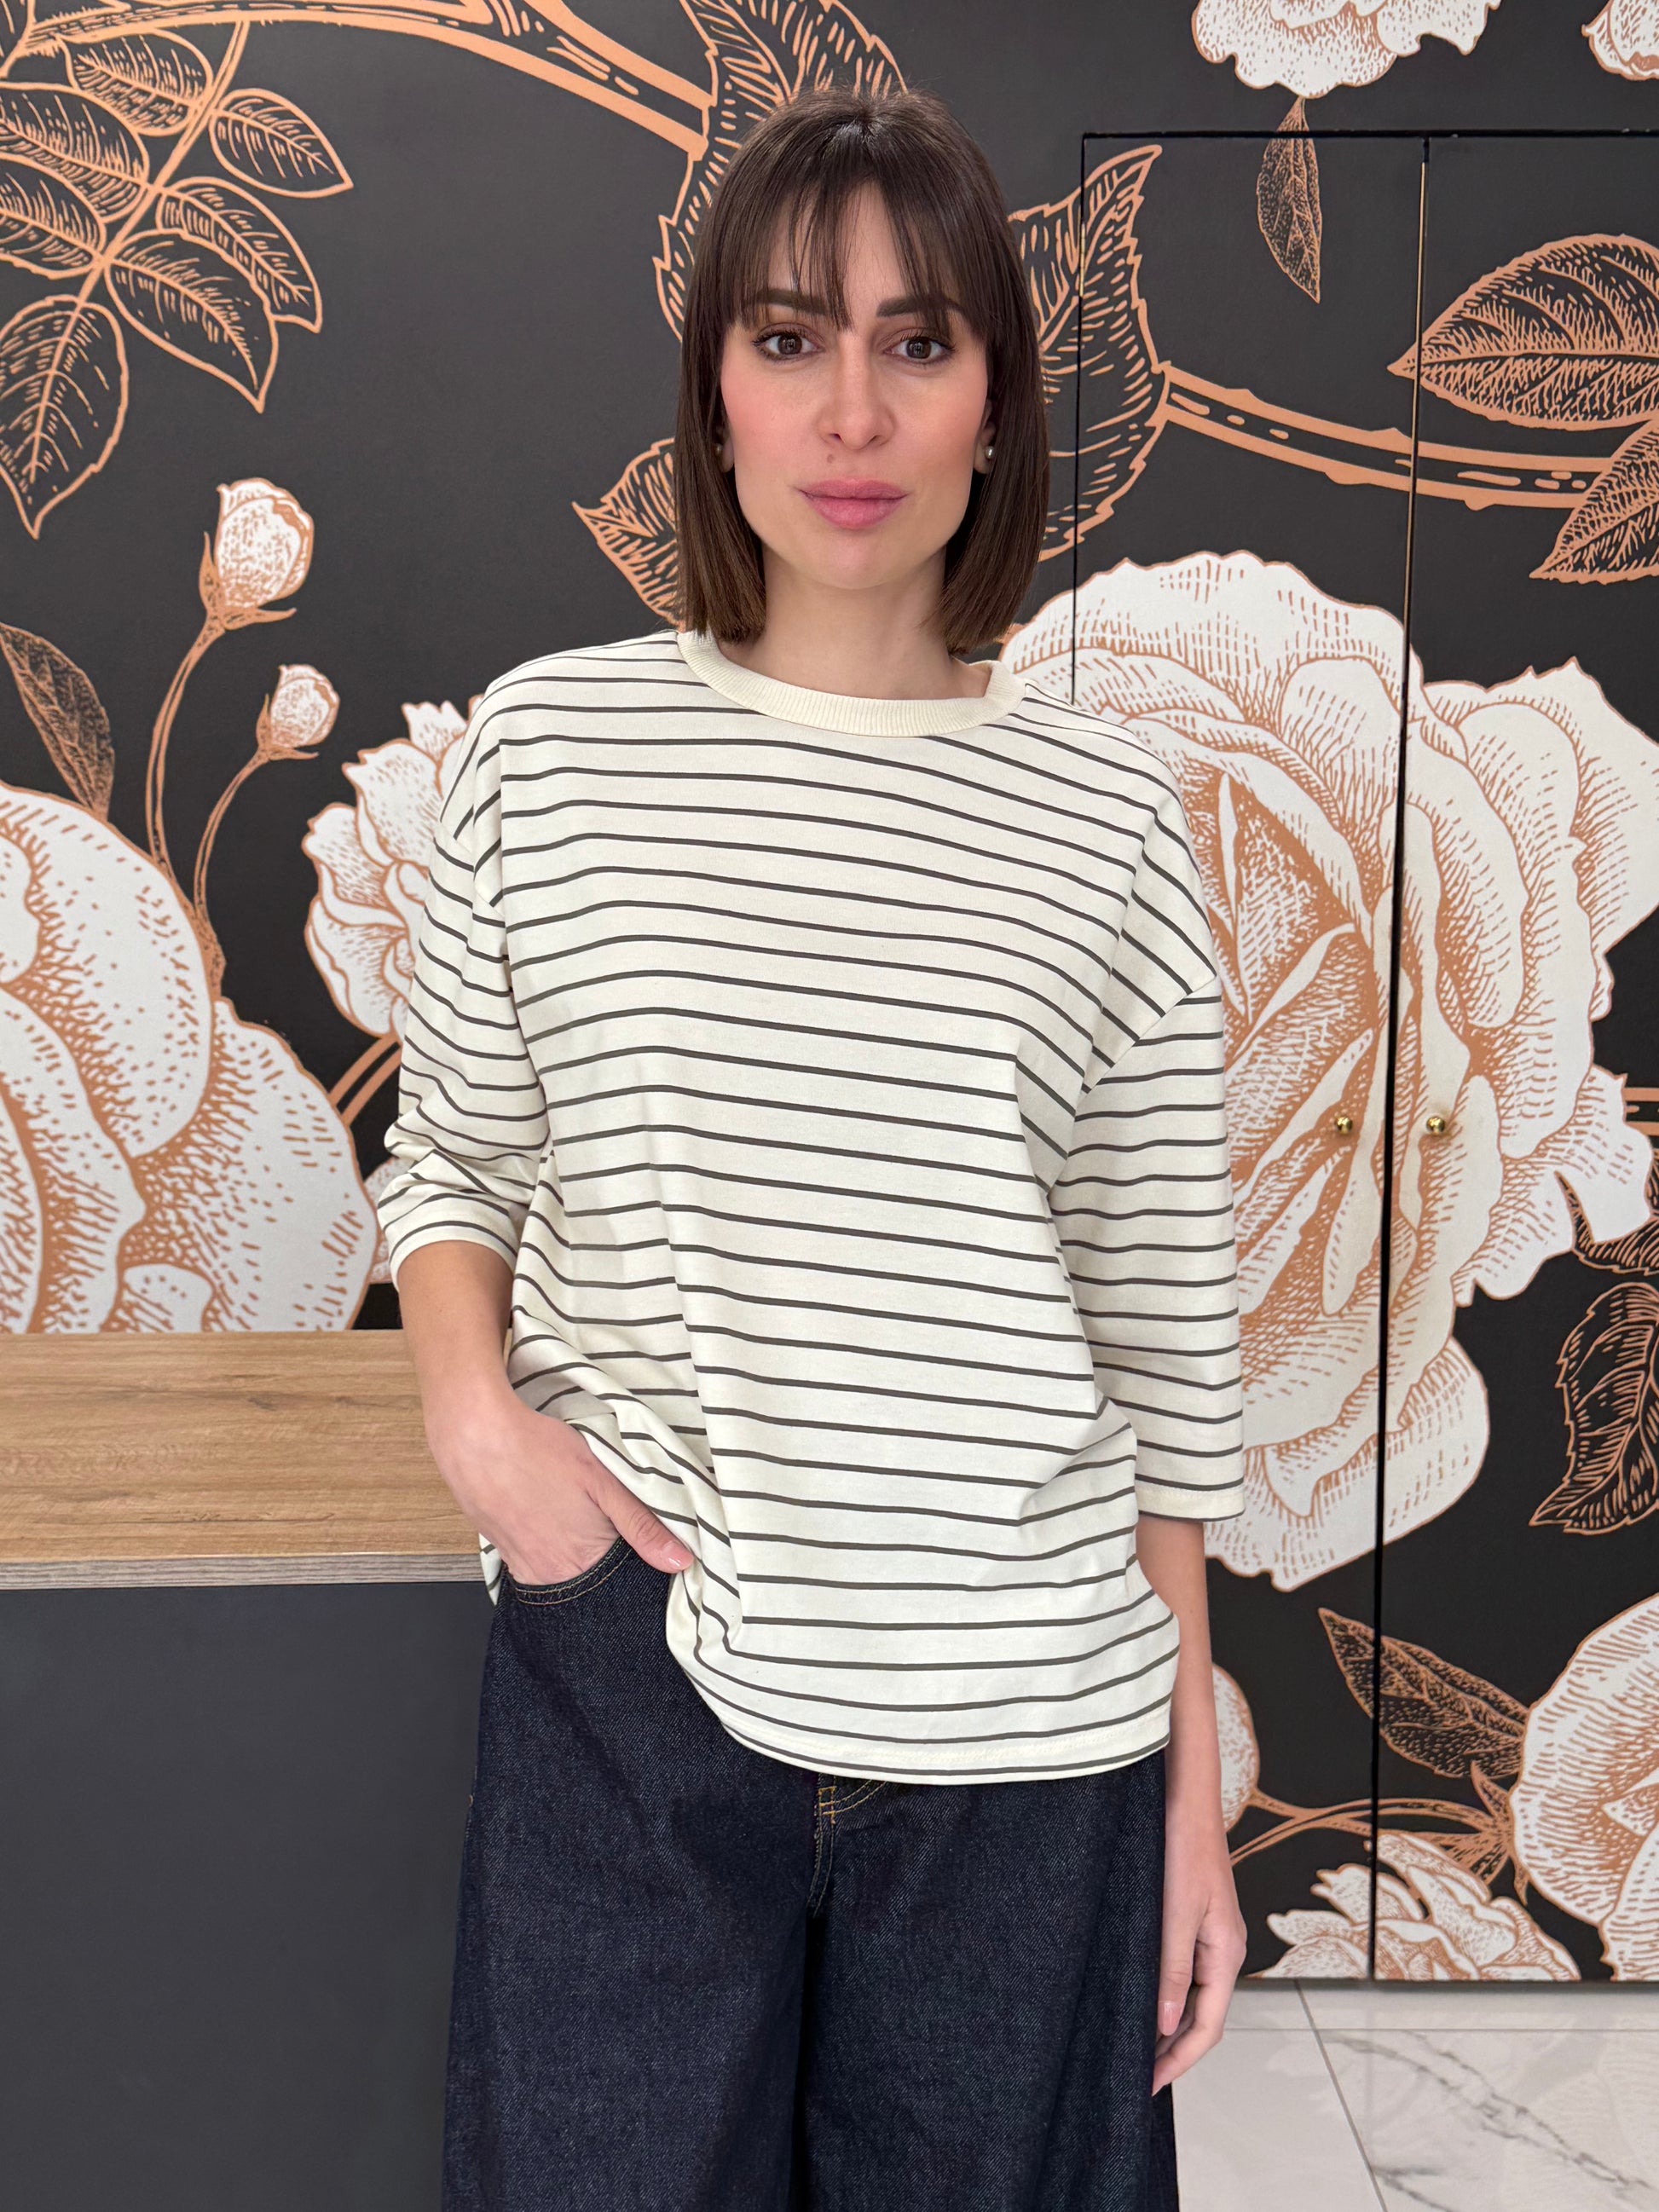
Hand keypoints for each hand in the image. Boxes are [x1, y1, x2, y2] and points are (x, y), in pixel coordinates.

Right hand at [426, 1378, 691, 1583]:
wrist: (474, 1436)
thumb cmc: (538, 1450)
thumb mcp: (603, 1480)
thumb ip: (643, 1525)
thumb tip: (681, 1562)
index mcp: (581, 1561)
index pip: (621, 1583)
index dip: (635, 1562)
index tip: (636, 1540)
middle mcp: (549, 1573)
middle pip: (589, 1581)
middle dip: (603, 1560)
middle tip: (599, 1519)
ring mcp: (520, 1564)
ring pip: (560, 1572)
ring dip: (573, 1553)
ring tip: (573, 1515)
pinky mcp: (500, 1549)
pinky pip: (533, 1561)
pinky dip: (547, 1545)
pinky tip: (549, 1516)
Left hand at [1152, 1792, 1247, 2092]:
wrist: (1185, 1799)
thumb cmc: (1182, 1849)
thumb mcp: (1174, 1913)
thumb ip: (1172, 1969)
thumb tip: (1167, 2023)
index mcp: (1226, 1954)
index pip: (1207, 2028)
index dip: (1178, 2061)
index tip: (1147, 2085)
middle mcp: (1224, 1950)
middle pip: (1203, 2018)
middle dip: (1173, 2051)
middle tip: (1136, 2077)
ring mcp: (1212, 1936)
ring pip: (1194, 1997)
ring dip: (1169, 2025)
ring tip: (1135, 2049)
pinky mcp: (1197, 1921)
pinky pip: (1186, 1972)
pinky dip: (1167, 1995)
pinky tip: (1143, 2000)